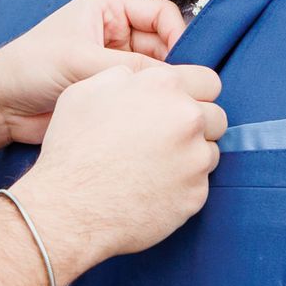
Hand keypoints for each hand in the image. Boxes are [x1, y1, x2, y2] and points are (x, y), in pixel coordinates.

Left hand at [0, 0, 190, 145]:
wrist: (1, 105)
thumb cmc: (30, 68)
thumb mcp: (82, 61)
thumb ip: (132, 67)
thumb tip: (180, 79)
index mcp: (109, 7)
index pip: (162, 13)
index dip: (178, 36)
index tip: (184, 66)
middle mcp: (116, 31)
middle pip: (165, 44)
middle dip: (173, 66)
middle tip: (180, 92)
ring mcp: (114, 61)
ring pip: (156, 71)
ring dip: (161, 87)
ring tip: (166, 105)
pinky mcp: (111, 89)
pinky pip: (142, 92)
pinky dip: (149, 102)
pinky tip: (152, 116)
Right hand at [13, 63, 222, 276]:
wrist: (69, 209)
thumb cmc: (71, 149)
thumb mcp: (83, 92)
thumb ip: (122, 76)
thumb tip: (138, 78)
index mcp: (162, 85)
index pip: (208, 81)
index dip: (194, 94)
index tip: (178, 109)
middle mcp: (187, 117)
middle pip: (216, 116)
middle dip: (195, 126)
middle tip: (163, 141)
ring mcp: (195, 158)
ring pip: (210, 152)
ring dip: (190, 157)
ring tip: (153, 168)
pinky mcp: (196, 194)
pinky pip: (200, 185)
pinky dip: (182, 187)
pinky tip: (151, 190)